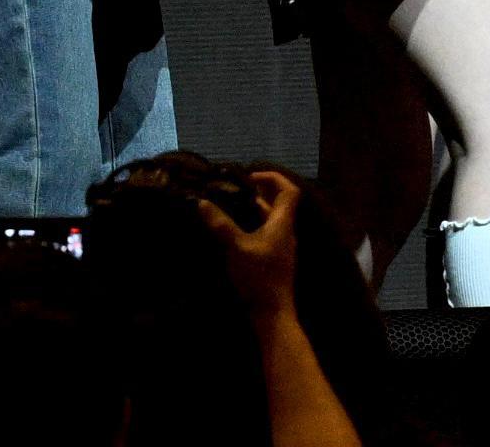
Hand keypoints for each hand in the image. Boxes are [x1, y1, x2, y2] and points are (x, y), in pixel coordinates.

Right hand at [191, 166, 305, 323]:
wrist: (272, 312)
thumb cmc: (260, 276)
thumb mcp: (237, 247)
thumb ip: (220, 224)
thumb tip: (200, 203)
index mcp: (283, 223)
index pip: (289, 191)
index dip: (273, 178)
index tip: (250, 176)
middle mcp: (285, 231)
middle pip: (278, 204)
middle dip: (258, 193)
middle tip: (234, 190)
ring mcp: (280, 247)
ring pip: (269, 220)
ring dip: (252, 211)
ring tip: (229, 207)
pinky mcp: (273, 260)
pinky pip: (264, 234)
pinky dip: (250, 227)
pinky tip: (232, 232)